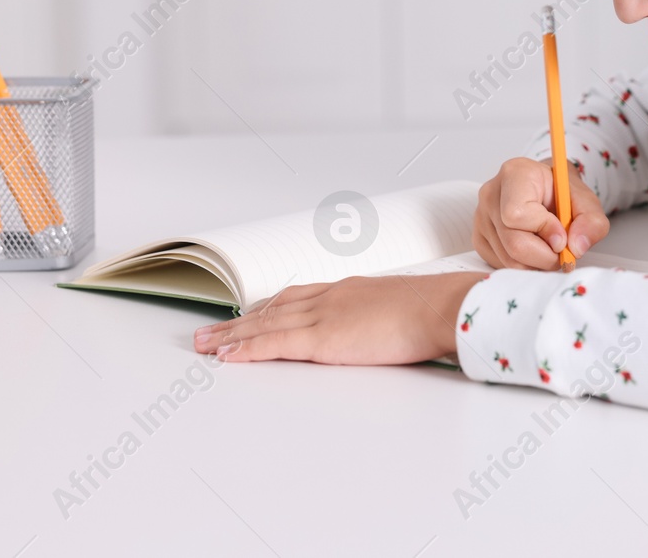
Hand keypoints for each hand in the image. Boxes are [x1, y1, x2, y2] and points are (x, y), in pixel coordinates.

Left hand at [192, 271, 488, 364]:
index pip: (299, 297)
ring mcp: (324, 315)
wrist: (442, 306)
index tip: (250, 315)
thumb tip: (393, 329)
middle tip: (209, 332)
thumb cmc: (436, 310)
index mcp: (350, 290)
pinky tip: (226, 358)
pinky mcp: (322, 338)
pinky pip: (273, 343)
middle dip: (239, 322)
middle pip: (273, 308)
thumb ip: (389, 318)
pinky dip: (246, 350)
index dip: (269, 307)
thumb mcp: (406, 309)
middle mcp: (330, 297)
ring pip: (264, 324)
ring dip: (231, 335)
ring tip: (204, 346)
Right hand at [473, 156, 609, 269]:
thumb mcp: (586, 202)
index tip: (562, 235)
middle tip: (561, 250)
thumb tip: (575, 247)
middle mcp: (491, 194)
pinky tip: (534, 249)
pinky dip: (524, 265)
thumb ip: (591, 222)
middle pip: (514, 244)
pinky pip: (501, 265)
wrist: (547, 192)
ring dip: (537, 264)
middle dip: (545, 256)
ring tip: (549, 248)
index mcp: (515, 174)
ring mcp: (481, 217)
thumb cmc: (562, 194)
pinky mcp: (479, 238)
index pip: (517, 213)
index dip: (544, 230)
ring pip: (508, 259)